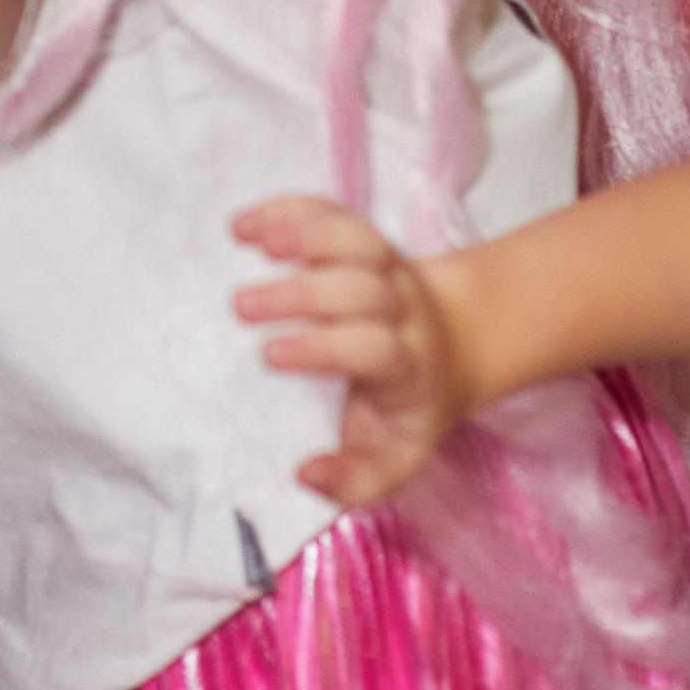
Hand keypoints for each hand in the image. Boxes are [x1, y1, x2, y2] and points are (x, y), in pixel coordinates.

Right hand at [232, 194, 478, 506]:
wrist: (450, 350)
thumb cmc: (403, 413)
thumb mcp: (392, 461)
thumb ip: (353, 480)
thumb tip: (303, 473)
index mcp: (408, 368)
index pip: (373, 349)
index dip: (324, 348)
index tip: (268, 356)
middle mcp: (403, 310)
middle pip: (361, 290)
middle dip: (300, 292)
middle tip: (239, 306)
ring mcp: (388, 268)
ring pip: (356, 239)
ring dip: (304, 233)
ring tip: (249, 240)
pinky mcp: (367, 239)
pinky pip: (336, 213)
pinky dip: (292, 209)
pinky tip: (247, 224)